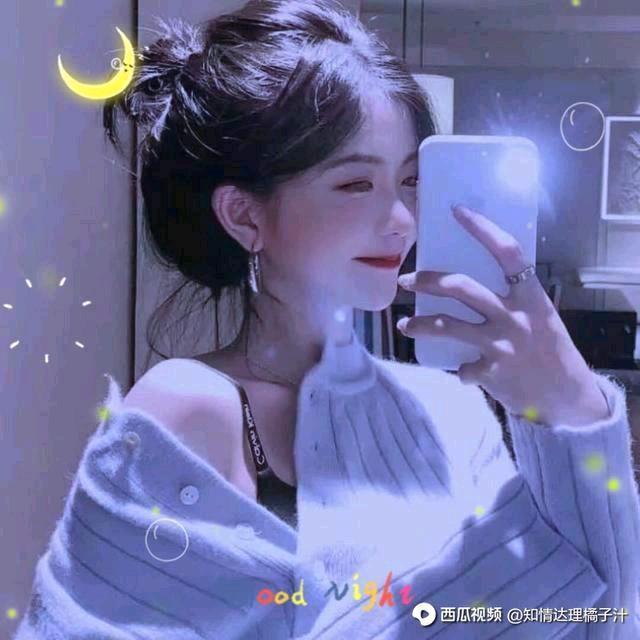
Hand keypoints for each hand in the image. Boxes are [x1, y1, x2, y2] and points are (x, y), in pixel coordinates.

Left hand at [396, 205, 609, 426]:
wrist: (567, 396)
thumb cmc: (550, 350)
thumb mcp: (540, 316)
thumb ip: (512, 300)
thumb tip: (471, 287)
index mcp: (530, 295)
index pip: (507, 251)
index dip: (481, 228)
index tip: (457, 211)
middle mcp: (514, 315)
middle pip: (461, 287)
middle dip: (427, 281)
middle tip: (406, 281)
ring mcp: (501, 343)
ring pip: (447, 325)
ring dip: (419, 325)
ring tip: (404, 325)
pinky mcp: (491, 371)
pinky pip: (461, 367)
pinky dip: (460, 370)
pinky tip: (462, 372)